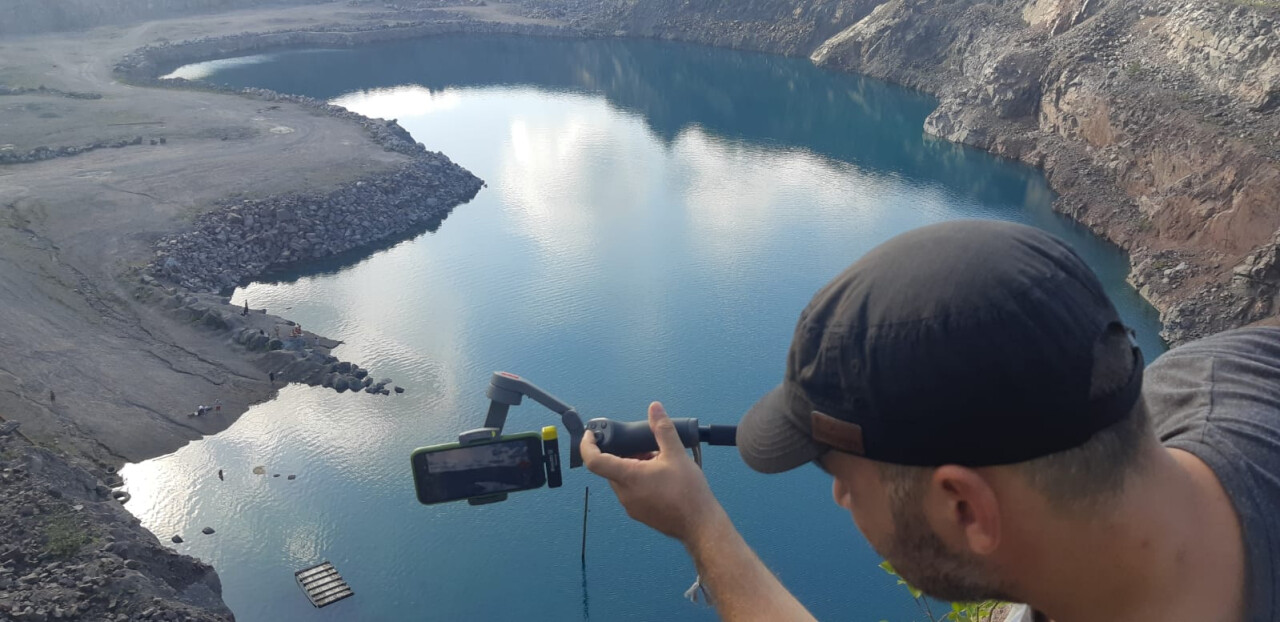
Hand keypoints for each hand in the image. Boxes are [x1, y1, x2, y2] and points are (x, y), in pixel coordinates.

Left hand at [581, 402, 724, 542]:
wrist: (700, 524)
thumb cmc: (689, 493)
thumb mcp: (676, 454)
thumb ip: (662, 429)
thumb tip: (655, 409)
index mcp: (628, 477)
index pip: (594, 461)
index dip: (588, 445)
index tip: (591, 435)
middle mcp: (625, 494)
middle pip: (611, 468)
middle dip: (624, 453)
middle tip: (644, 446)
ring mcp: (631, 506)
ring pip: (623, 479)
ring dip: (633, 466)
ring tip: (657, 461)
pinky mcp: (640, 513)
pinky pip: (631, 491)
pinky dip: (639, 480)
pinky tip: (660, 477)